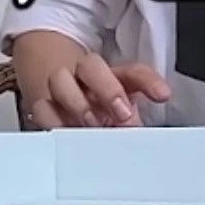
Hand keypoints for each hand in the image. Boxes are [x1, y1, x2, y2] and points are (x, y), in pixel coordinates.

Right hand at [26, 51, 169, 128]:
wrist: (57, 90)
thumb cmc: (96, 105)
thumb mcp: (121, 111)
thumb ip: (132, 122)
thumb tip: (144, 139)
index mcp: (112, 77)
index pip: (133, 72)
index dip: (149, 81)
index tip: (161, 95)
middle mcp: (85, 76)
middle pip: (92, 66)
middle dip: (108, 89)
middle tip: (122, 115)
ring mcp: (61, 87)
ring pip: (61, 79)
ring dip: (78, 104)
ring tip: (91, 126)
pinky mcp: (42, 105)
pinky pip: (42, 106)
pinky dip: (53, 120)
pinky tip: (67, 133)